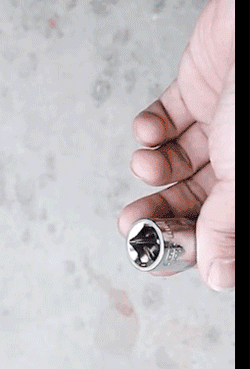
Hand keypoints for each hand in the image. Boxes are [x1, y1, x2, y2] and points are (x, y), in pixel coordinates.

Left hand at [118, 0, 234, 290]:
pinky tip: (151, 131)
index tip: (152, 253)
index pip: (221, 230)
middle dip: (159, 211)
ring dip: (152, 169)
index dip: (188, 245)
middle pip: (194, 199)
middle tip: (131, 223)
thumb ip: (229, 226)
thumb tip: (216, 277)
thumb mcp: (249, 176)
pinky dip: (149, 130)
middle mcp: (242, 155)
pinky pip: (165, 119)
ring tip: (147, 162)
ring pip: (175, 163)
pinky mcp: (196, 91)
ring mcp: (220, 123)